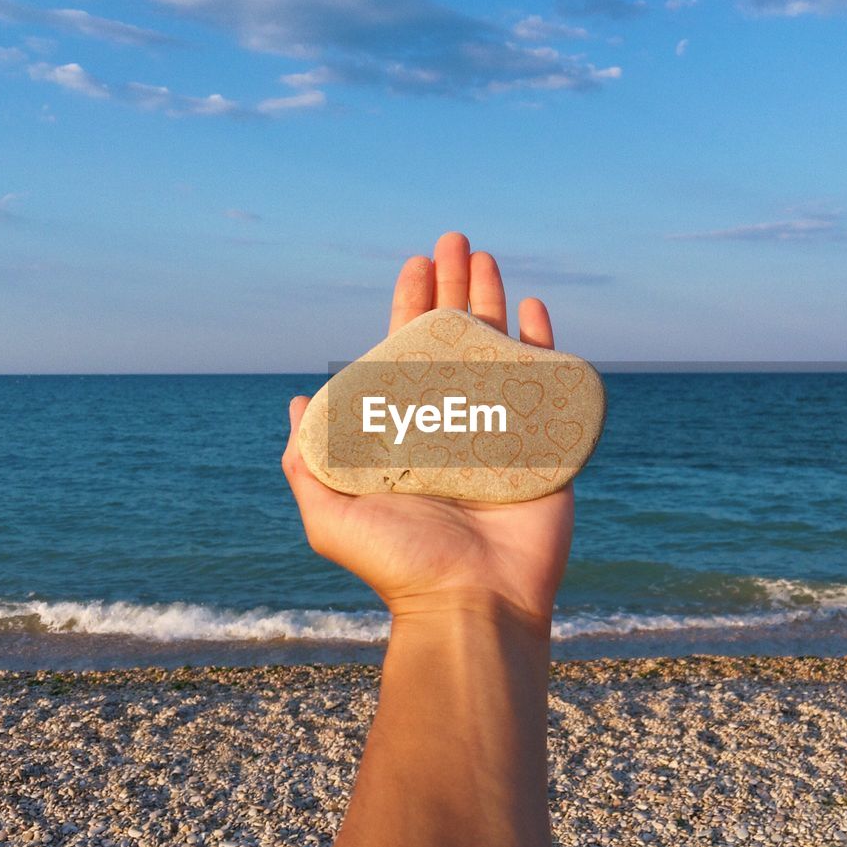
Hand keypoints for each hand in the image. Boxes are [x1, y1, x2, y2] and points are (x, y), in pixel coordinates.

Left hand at [282, 232, 573, 627]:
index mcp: (407, 432)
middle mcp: (452, 424)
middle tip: (456, 240)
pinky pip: (547, 385)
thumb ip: (310, 460)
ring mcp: (500, 432)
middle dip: (454, 287)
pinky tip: (535, 308)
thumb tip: (298, 403)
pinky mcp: (544, 447)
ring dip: (493, 302)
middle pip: (453, 340)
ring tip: (488, 258)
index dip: (410, 306)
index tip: (415, 264)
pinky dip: (544, 344)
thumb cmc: (400, 565)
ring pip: (498, 351)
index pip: (405, 352)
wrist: (472, 606)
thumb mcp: (332, 515)